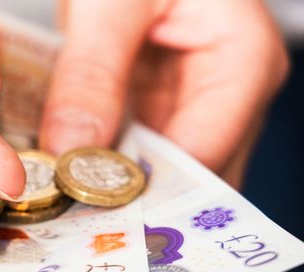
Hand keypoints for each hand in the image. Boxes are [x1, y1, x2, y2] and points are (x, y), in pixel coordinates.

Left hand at [40, 0, 288, 187]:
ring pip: (160, 172)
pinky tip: (66, 172)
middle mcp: (229, 96)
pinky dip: (102, 166)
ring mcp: (196, 106)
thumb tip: (69, 149)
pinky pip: (136, 152)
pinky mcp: (162, 108)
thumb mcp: (111, 1)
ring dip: (112, 188)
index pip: (203, 155)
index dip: (145, 189)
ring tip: (60, 201)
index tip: (86, 206)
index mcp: (243, 62)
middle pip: (188, 177)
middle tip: (68, 218)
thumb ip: (92, 72)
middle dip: (129, 200)